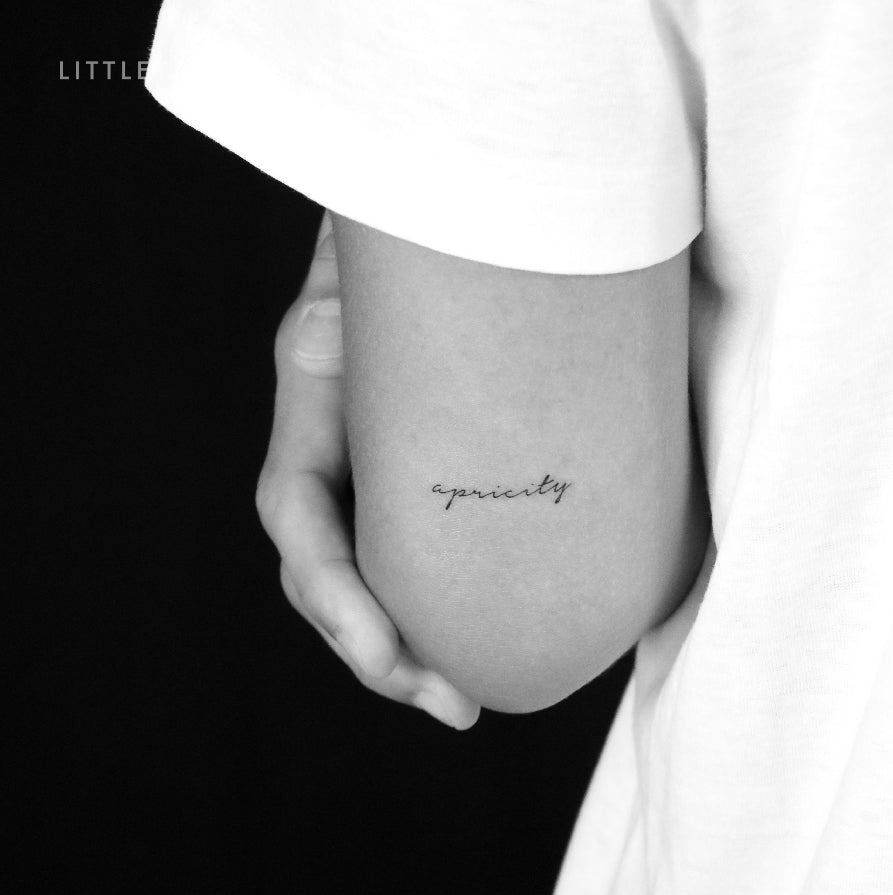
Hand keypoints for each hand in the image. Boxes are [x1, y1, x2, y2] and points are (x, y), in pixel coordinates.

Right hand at [255, 211, 480, 729]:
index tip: (400, 666)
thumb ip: (487, 299)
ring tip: (458, 695)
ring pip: (353, 562)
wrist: (454, 189)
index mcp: (319, 375)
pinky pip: (398, 536)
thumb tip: (594, 341)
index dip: (339, 601)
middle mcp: (326, 416)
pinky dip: (425, 594)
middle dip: (374, 647)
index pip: (296, 511)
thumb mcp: (462, 244)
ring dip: (395, 639)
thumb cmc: (457, 214)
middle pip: (319, 562)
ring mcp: (358, 437)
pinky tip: (477, 630)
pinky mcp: (404, 451)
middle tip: (454, 706)